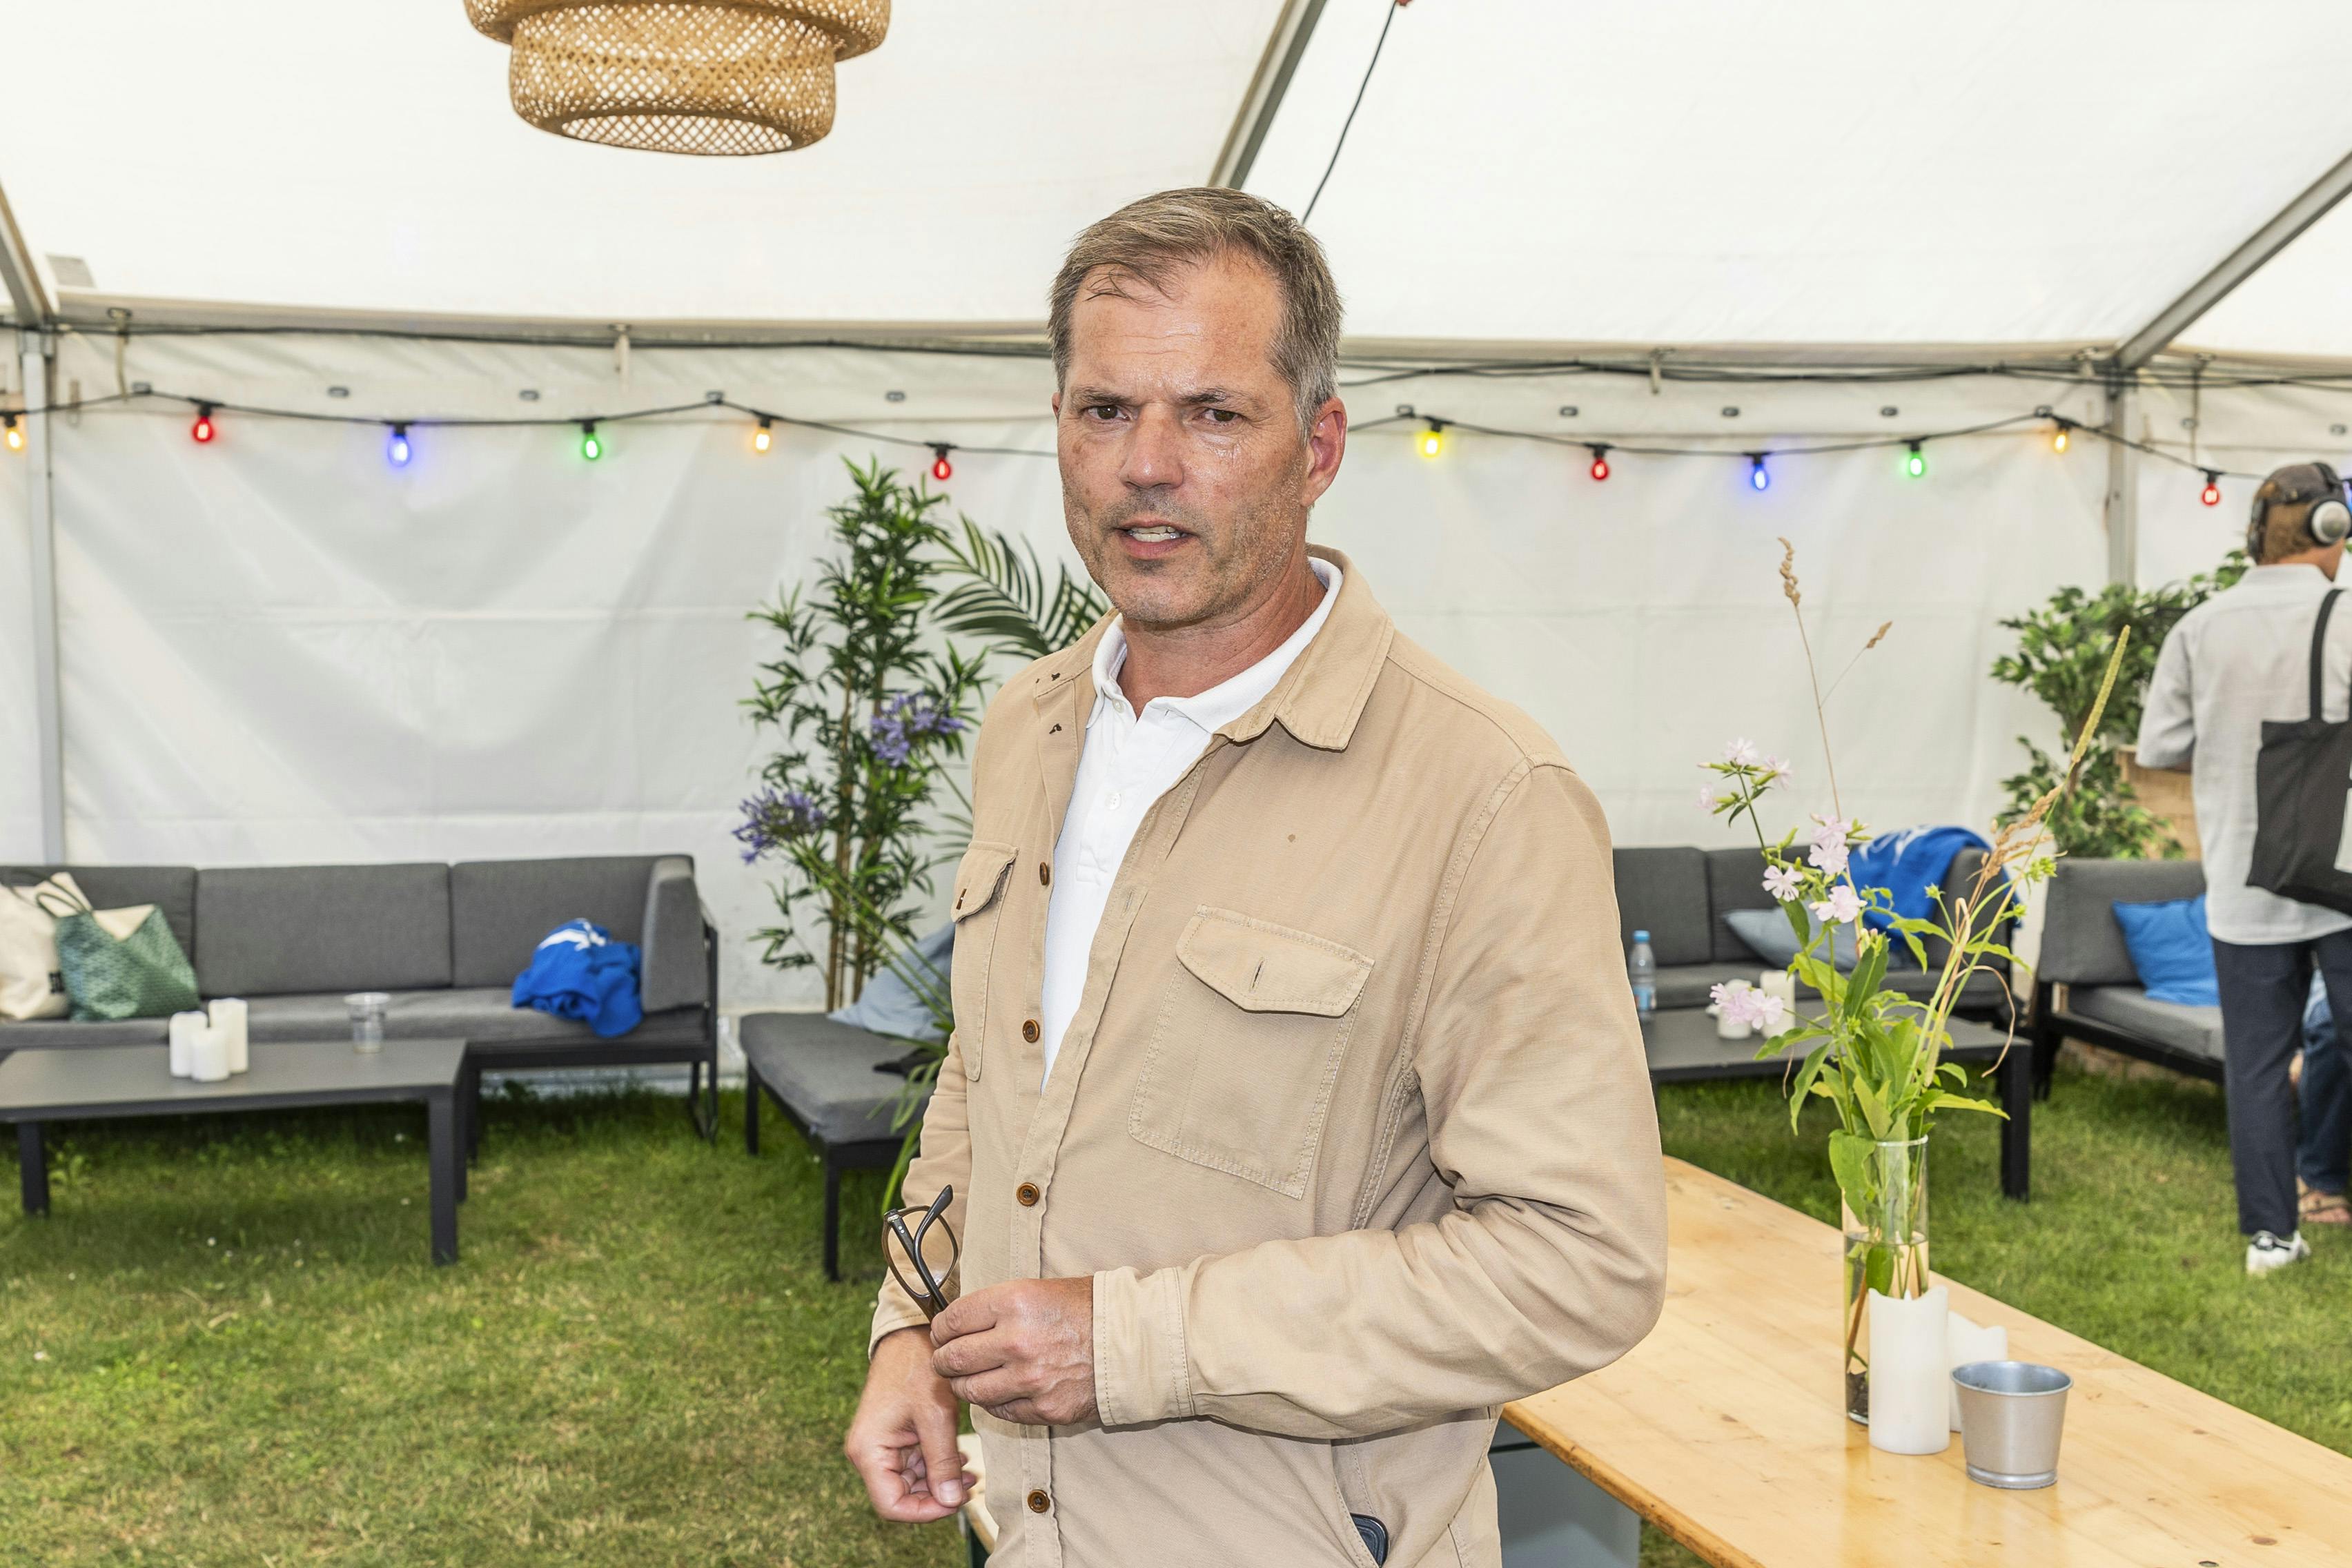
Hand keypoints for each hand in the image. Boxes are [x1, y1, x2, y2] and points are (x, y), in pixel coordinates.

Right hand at [845, 1326, 972, 1522]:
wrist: (911, 1335)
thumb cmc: (918, 1368)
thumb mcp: (935, 1416)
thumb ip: (942, 1461)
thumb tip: (950, 1501)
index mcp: (869, 1451)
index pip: (892, 1505)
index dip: (925, 1511)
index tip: (956, 1501)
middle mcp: (869, 1453)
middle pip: (902, 1496)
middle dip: (936, 1495)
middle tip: (970, 1482)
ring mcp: (881, 1446)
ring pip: (911, 1483)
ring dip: (939, 1481)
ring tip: (969, 1471)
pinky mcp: (894, 1438)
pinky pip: (914, 1465)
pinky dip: (937, 1466)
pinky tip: (959, 1459)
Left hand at [930, 1275, 1097, 1426]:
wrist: (1131, 1340)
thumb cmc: (1085, 1309)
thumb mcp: (1038, 1290)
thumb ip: (997, 1307)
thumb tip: (957, 1324)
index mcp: (1013, 1303)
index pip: (952, 1321)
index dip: (940, 1329)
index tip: (942, 1334)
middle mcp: (1016, 1341)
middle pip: (952, 1359)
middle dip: (942, 1360)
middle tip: (945, 1359)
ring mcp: (1029, 1379)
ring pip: (970, 1391)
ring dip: (962, 1385)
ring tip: (968, 1378)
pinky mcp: (1043, 1408)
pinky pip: (999, 1411)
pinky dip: (993, 1402)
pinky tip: (999, 1390)